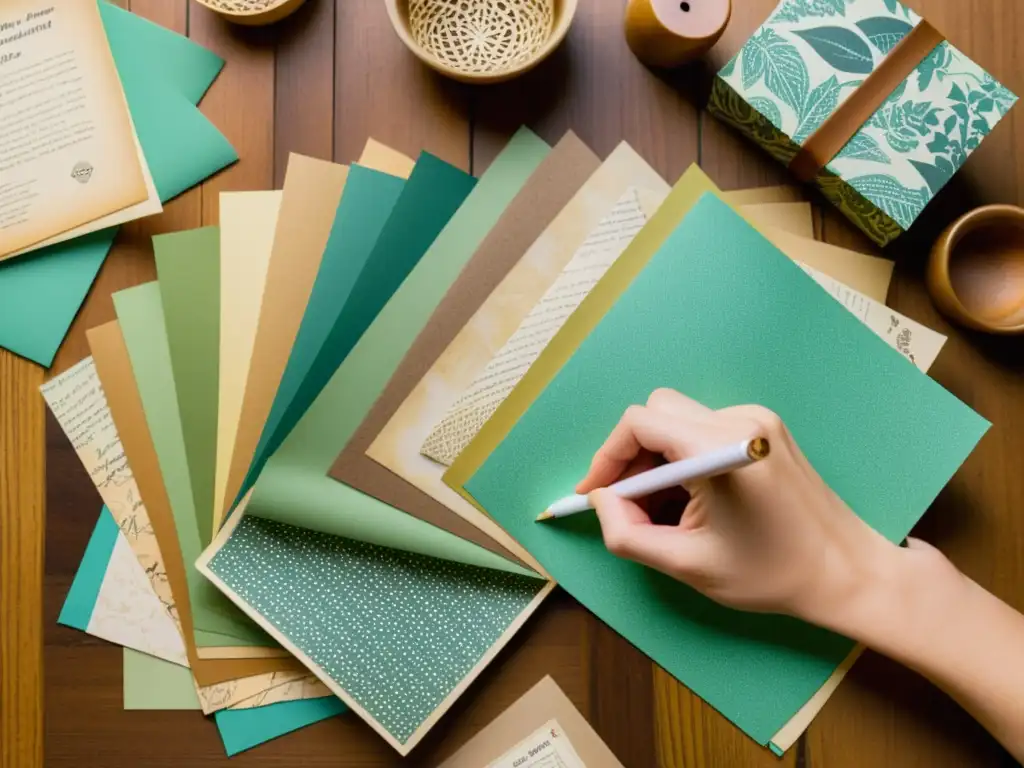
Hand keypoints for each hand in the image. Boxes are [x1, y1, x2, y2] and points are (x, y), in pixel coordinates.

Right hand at [576, 388, 901, 626]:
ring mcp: (757, 420)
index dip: (607, 457)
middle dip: (631, 458)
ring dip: (657, 461)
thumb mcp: (687, 565)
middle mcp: (741, 421)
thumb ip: (628, 534)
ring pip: (677, 421)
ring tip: (662, 511)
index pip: (640, 423)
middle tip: (626, 505)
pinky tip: (693, 500)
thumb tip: (601, 502)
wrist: (846, 572)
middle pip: (657, 415)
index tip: (594, 494)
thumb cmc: (771, 574)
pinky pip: (703, 429)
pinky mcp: (764, 428)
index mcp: (723, 450)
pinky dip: (683, 460)